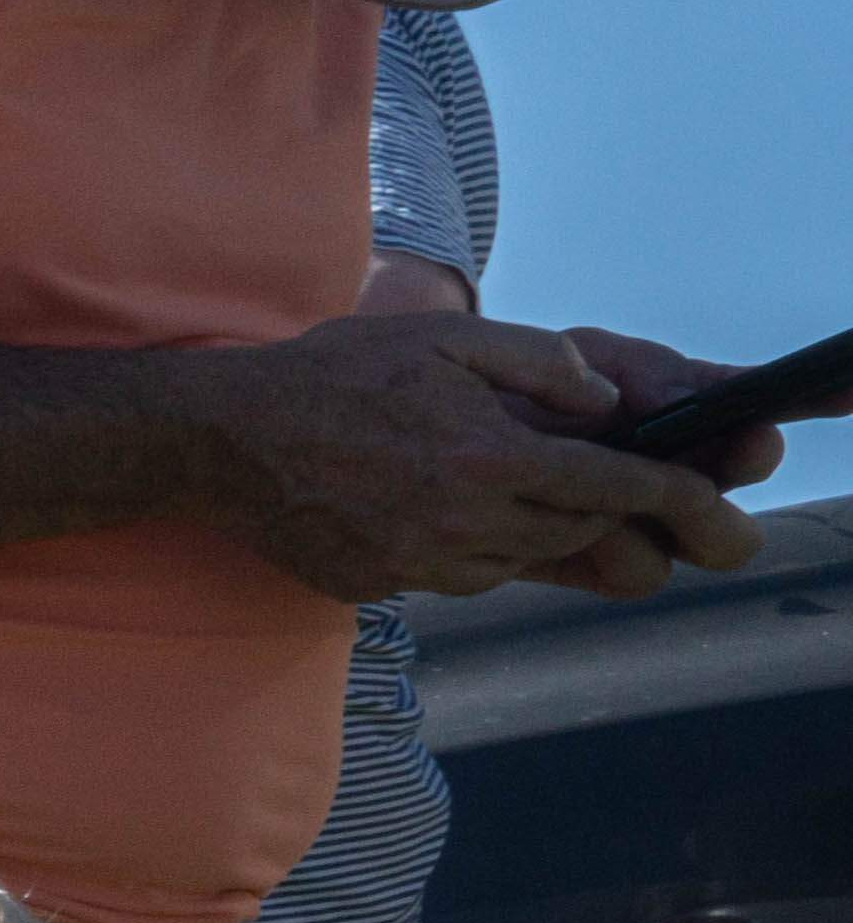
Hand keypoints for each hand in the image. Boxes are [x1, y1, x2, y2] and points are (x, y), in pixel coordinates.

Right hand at [218, 317, 773, 605]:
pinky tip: (436, 510)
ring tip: (499, 487)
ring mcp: (414, 563)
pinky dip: (469, 550)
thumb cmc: (333, 374)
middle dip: (596, 506)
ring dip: (530, 529)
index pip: (609, 487)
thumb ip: (539, 363)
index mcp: (485, 457)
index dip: (667, 492)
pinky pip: (452, 578)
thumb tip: (605, 404)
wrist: (222, 438)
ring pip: (515, 561)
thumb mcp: (445, 337)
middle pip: (571, 531)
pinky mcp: (377, 585)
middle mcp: (458, 522)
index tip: (700, 494)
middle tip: (589, 476)